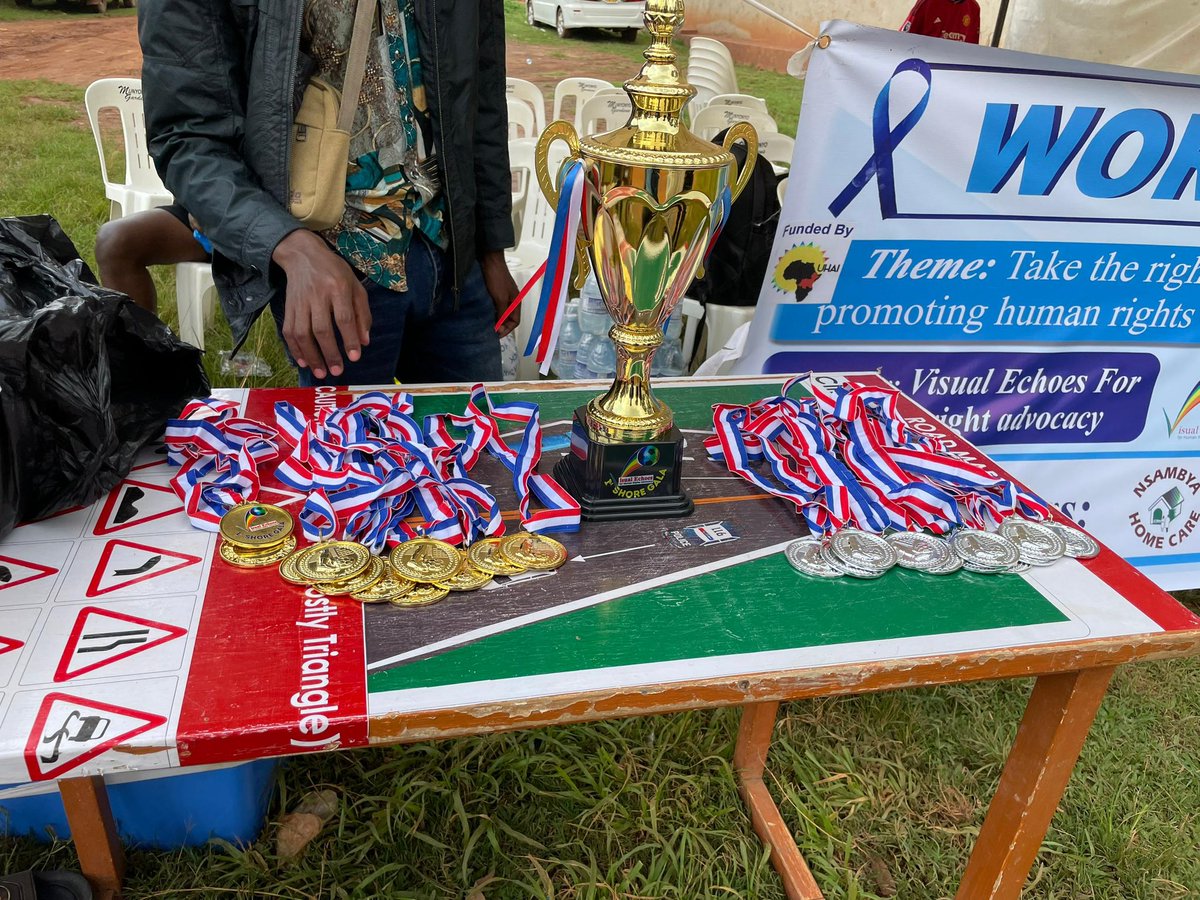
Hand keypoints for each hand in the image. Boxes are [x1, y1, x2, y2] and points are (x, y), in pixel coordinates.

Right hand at [272, 230, 370, 378]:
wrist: (302, 254)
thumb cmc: (334, 271)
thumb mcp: (355, 285)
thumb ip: (362, 313)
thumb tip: (364, 341)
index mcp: (338, 287)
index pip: (344, 317)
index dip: (349, 339)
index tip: (354, 357)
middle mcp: (318, 294)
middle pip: (321, 328)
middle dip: (330, 352)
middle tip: (337, 371)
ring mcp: (300, 301)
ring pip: (302, 332)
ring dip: (311, 355)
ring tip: (320, 372)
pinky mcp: (288, 306)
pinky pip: (288, 331)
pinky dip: (295, 348)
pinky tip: (303, 361)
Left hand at [480, 250, 519, 337]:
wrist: (490, 260)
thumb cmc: (497, 277)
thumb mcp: (500, 298)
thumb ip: (502, 313)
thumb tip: (500, 326)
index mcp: (516, 302)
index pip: (515, 321)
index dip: (507, 329)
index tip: (497, 334)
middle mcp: (511, 300)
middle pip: (509, 318)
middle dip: (501, 325)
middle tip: (491, 331)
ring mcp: (504, 295)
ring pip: (501, 312)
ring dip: (496, 319)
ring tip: (487, 324)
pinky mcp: (496, 292)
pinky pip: (495, 306)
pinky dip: (491, 311)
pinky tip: (485, 313)